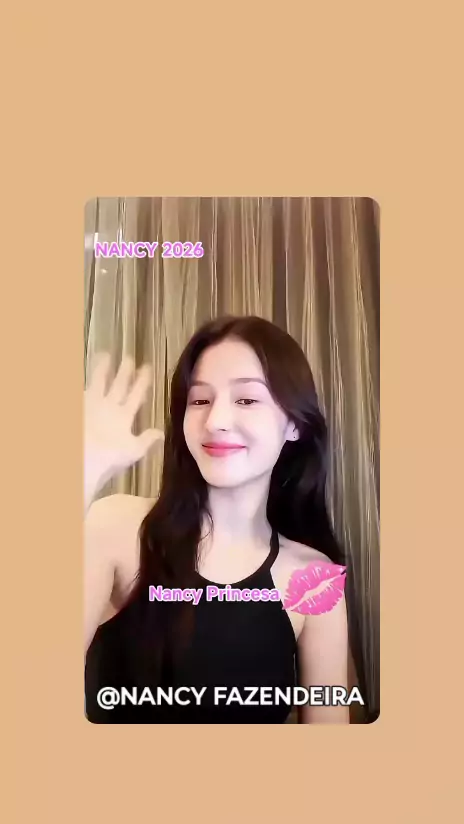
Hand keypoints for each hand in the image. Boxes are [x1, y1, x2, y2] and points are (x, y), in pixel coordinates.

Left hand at [84, 353, 163, 493]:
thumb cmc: (110, 456)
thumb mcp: (134, 451)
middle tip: (128, 357)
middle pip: (118, 384)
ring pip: (97, 381)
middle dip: (125, 370)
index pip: (136, 394)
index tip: (147, 367)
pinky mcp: (77, 405)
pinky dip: (79, 383)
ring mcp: (90, 403)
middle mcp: (108, 405)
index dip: (142, 380)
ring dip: (102, 368)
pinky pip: (79, 390)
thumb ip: (147, 439)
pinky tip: (76, 375)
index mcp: (124, 415)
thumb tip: (161, 432)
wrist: (82, 456)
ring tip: (103, 355)